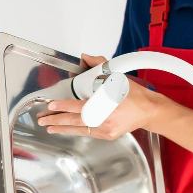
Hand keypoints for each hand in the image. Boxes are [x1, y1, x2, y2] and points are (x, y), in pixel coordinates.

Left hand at [38, 53, 162, 138]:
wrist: (149, 111)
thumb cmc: (134, 94)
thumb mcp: (117, 75)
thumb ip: (99, 64)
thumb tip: (85, 58)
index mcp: (106, 104)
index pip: (79, 106)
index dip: (63, 106)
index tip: (51, 106)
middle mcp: (105, 119)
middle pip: (76, 121)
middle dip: (57, 120)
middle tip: (43, 119)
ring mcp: (106, 129)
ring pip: (80, 129)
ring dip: (63, 128)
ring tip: (49, 127)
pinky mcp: (108, 135)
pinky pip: (88, 133)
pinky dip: (76, 130)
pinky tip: (66, 129)